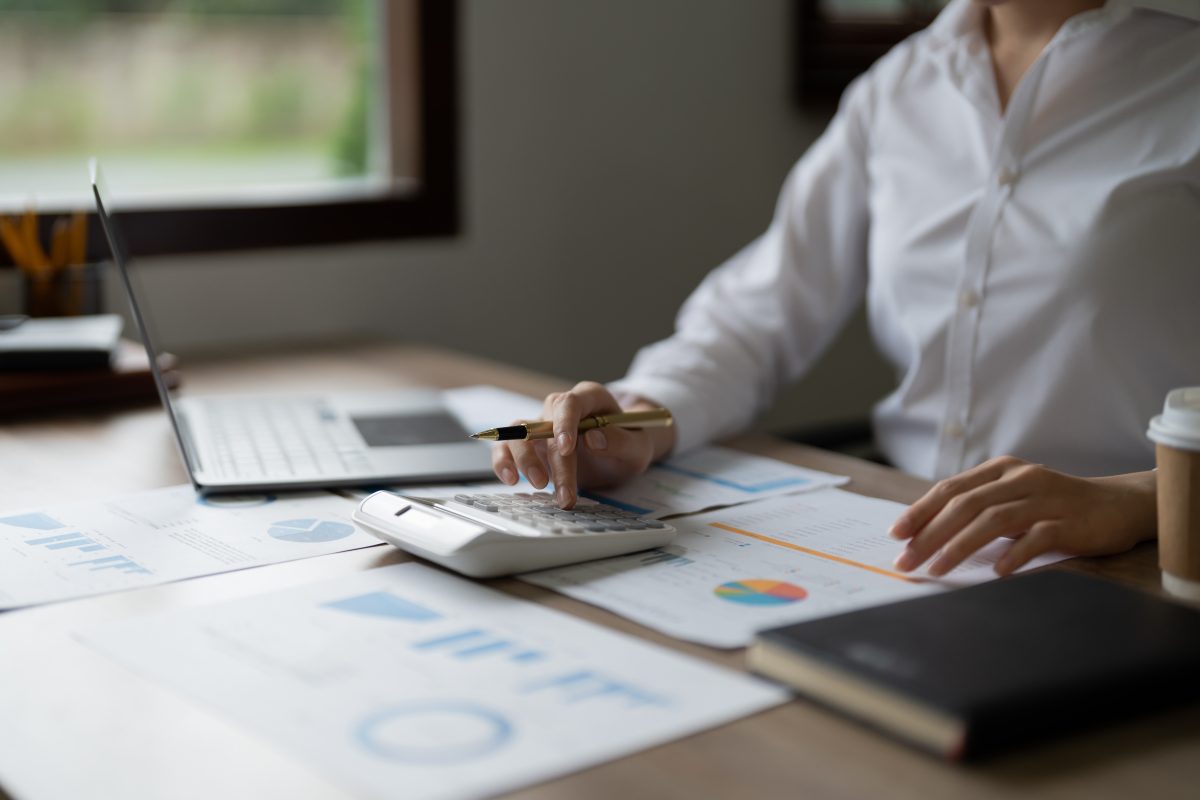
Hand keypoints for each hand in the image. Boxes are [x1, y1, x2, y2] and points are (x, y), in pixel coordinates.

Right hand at [490, 381, 675, 507]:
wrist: (620, 456)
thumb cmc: (629, 446)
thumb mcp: (638, 448)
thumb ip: (620, 441)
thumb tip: (593, 439)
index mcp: (591, 398)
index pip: (570, 402)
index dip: (565, 423)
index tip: (566, 449)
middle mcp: (562, 408)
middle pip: (544, 423)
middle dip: (553, 460)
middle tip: (565, 492)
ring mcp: (543, 425)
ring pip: (519, 432)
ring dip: (524, 460)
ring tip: (540, 486)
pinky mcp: (530, 445)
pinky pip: (507, 448)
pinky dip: (503, 461)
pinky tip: (510, 479)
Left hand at [889, 456, 1155, 576]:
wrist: (1119, 505)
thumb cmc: (1056, 507)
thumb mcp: (1013, 499)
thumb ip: (978, 508)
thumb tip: (927, 535)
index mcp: (1000, 470)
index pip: (950, 489)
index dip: (920, 511)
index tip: (895, 535)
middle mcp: (1019, 479)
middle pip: (965, 505)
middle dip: (930, 534)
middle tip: (907, 561)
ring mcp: (1045, 498)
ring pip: (993, 519)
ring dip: (960, 546)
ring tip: (937, 569)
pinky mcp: (1070, 520)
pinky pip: (1037, 537)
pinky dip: (1014, 553)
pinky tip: (996, 571)